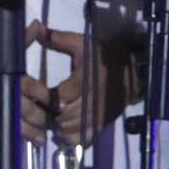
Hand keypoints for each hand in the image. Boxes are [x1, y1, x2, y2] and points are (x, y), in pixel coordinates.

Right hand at [0, 18, 52, 151]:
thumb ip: (21, 37)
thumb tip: (38, 24)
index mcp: (13, 77)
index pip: (40, 93)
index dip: (51, 101)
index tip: (56, 106)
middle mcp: (4, 95)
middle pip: (32, 113)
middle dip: (44, 120)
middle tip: (50, 125)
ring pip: (16, 127)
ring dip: (30, 134)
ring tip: (38, 139)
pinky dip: (3, 139)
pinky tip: (12, 143)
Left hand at [37, 27, 135, 143]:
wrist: (134, 73)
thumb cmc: (105, 57)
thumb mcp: (84, 43)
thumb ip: (60, 38)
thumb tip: (38, 30)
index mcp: (85, 81)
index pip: (60, 98)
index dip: (45, 99)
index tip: (34, 95)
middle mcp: (91, 101)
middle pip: (63, 116)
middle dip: (48, 114)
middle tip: (37, 108)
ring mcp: (98, 116)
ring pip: (70, 129)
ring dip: (56, 125)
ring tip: (48, 116)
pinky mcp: (102, 124)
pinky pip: (83, 138)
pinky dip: (70, 137)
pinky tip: (62, 128)